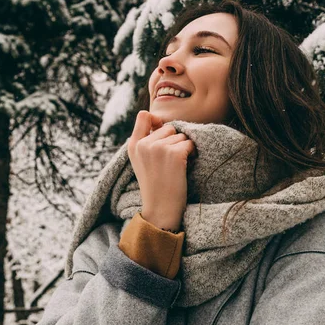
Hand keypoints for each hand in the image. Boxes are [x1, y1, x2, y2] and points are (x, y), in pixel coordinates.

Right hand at [128, 110, 195, 229]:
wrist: (160, 209)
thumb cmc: (155, 186)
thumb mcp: (141, 161)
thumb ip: (146, 141)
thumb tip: (161, 121)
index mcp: (133, 145)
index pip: (144, 116)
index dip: (157, 120)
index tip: (163, 132)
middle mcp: (144, 144)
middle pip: (168, 127)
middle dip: (174, 140)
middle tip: (170, 161)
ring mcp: (159, 148)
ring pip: (180, 135)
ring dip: (183, 148)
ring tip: (175, 167)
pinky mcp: (174, 154)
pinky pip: (190, 143)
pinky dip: (191, 153)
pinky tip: (184, 167)